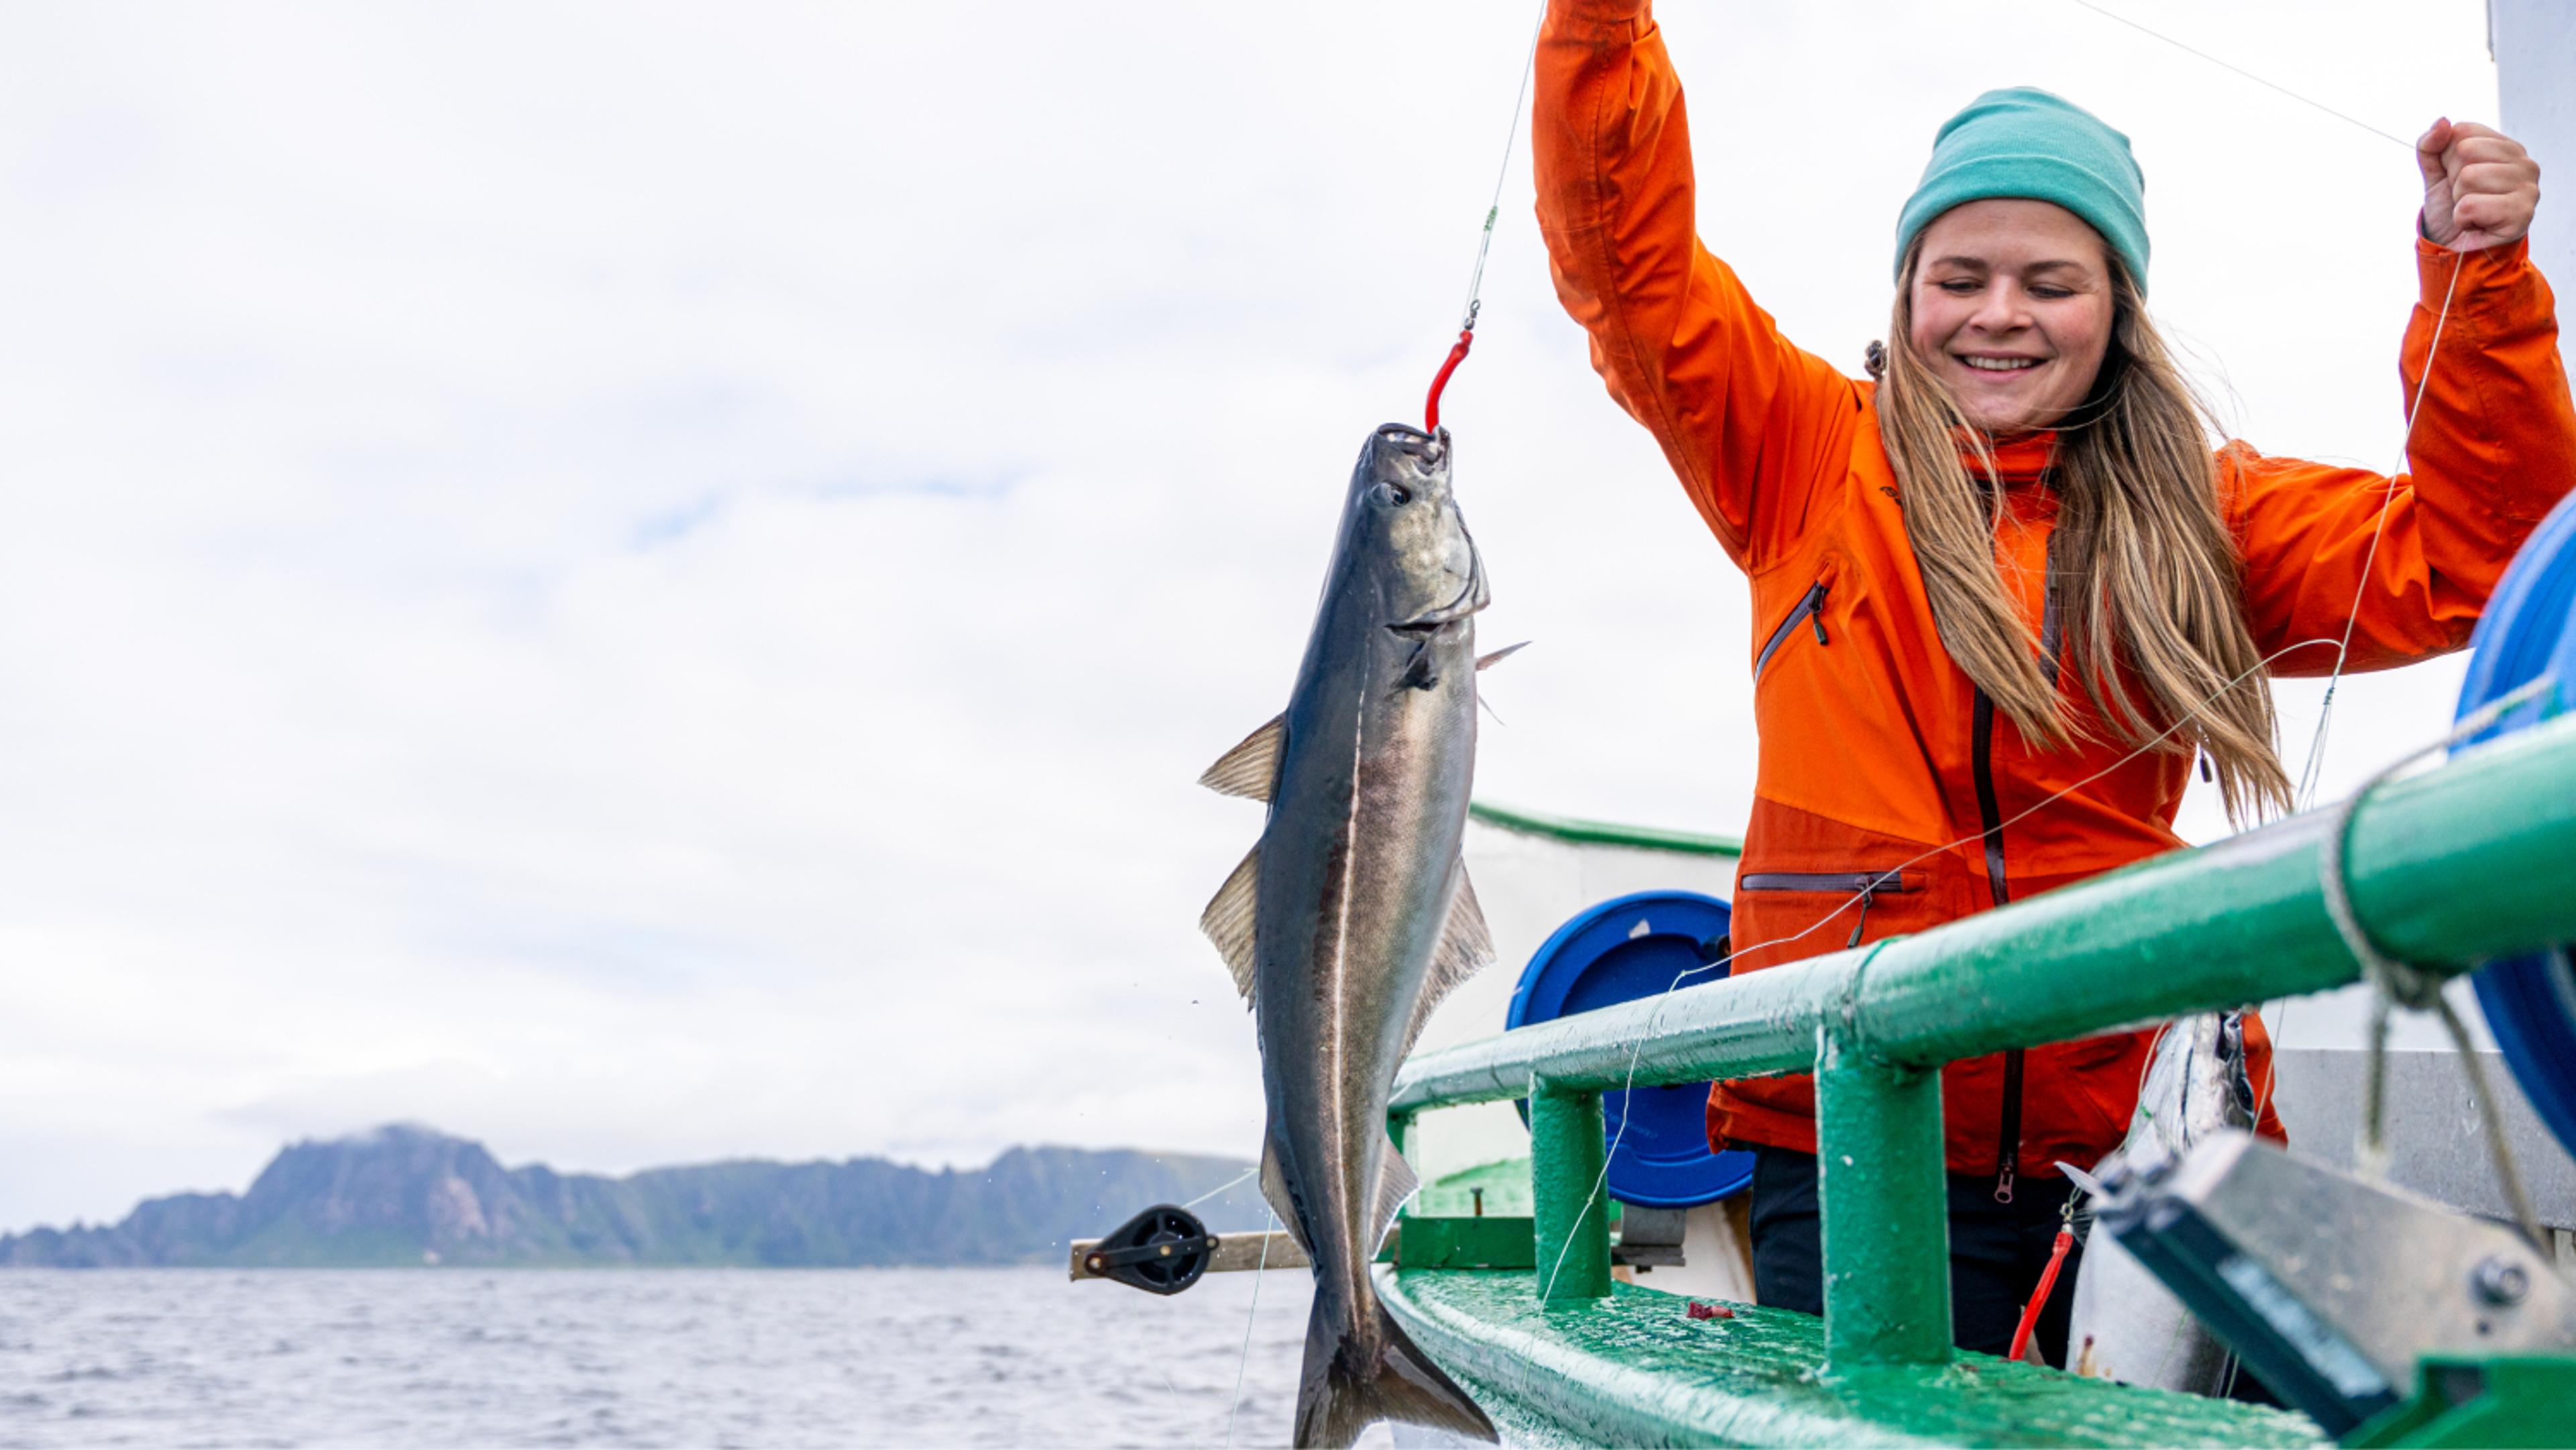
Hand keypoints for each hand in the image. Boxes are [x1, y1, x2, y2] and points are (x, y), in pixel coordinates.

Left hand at [2417, 118, 2540, 250]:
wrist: (2455, 251)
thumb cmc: (2451, 211)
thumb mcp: (2434, 174)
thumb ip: (2430, 146)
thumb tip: (2442, 122)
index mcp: (2505, 147)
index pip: (2462, 132)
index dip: (2447, 159)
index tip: (2457, 180)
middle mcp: (2524, 162)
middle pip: (2465, 151)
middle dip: (2453, 180)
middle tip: (2465, 198)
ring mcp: (2529, 187)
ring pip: (2468, 176)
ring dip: (2459, 200)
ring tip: (2472, 212)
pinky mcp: (2523, 213)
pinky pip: (2471, 205)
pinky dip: (2463, 218)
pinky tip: (2477, 224)